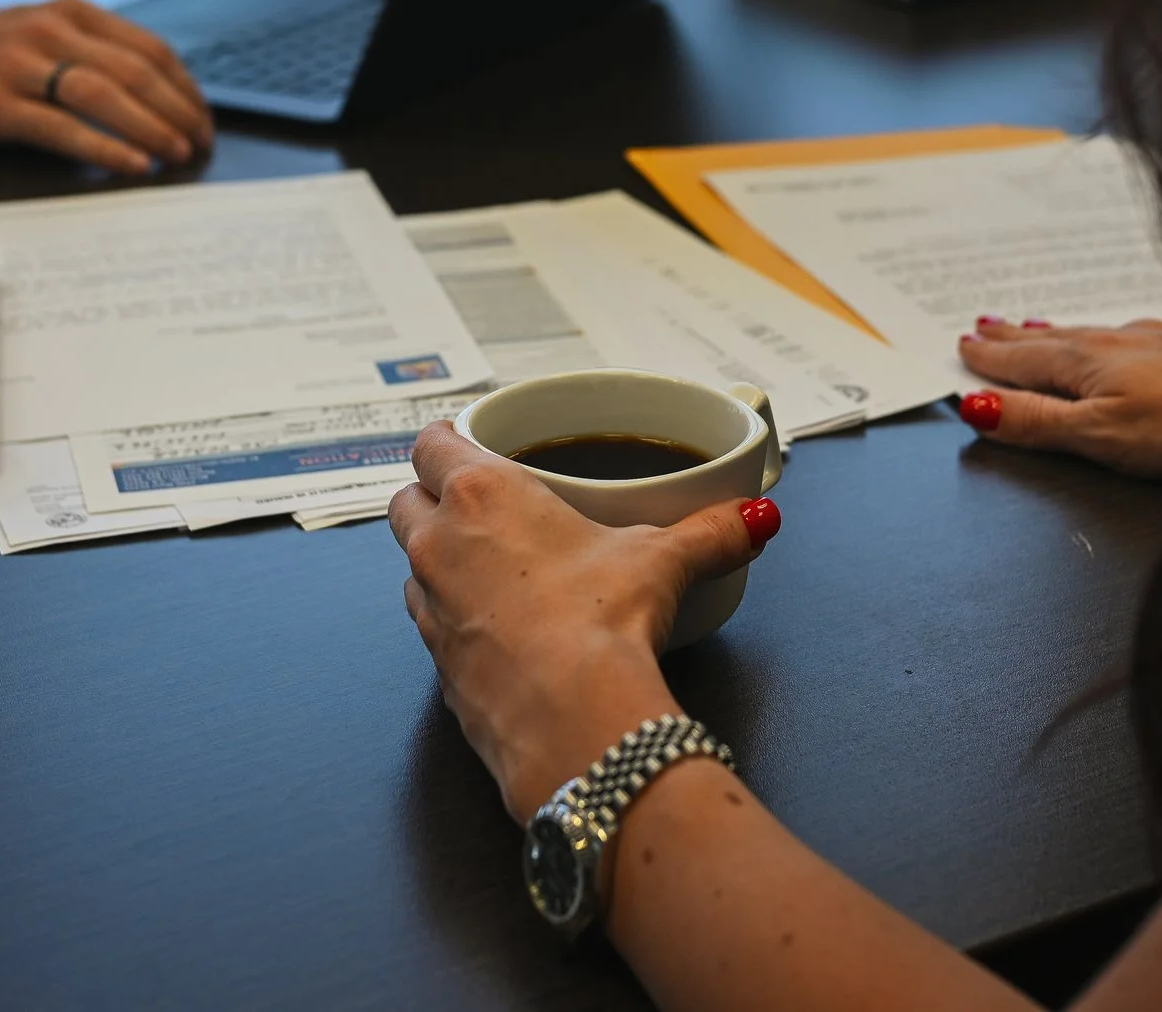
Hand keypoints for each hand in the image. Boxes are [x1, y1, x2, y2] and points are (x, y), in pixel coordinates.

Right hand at [0, 0, 212, 174]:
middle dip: (177, 112)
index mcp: (72, 12)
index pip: (150, 48)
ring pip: (103, 94)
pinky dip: (104, 147)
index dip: (186, 88)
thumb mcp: (42, 33)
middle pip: (134, 71)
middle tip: (201, 144)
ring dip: (150, 128)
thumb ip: (93, 52)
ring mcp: (21, 65)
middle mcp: (50, 30)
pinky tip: (132, 164)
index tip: (204, 120)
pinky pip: (62, 127)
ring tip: (176, 154)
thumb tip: (160, 97)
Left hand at [388, 422, 775, 821]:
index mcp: (481, 493)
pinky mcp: (435, 667)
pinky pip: (430, 626)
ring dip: (439, 560)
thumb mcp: (663, 562)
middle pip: (405, 499)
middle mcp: (439, 543)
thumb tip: (756, 518)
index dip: (447, 439)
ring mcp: (429, 607)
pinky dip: (454, 619)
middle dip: (433, 497)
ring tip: (492, 569)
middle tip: (481, 506)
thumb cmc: (604, 621)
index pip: (431, 442)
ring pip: (411, 564)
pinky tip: (499, 630)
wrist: (574, 722)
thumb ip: (709, 533)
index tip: (471, 444)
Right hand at [954, 318, 1161, 478]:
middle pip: (1053, 340)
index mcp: (1088, 364)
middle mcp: (1119, 344)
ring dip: (1054, 333)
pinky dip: (1102, 337)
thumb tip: (977, 407)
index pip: (1025, 359)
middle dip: (1014, 336)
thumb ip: (1038, 422)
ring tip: (1032, 328)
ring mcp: (1158, 343)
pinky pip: (1127, 336)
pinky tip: (1118, 338)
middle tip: (983, 327)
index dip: (991, 357)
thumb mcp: (1100, 436)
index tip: (964, 347)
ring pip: (1090, 334)